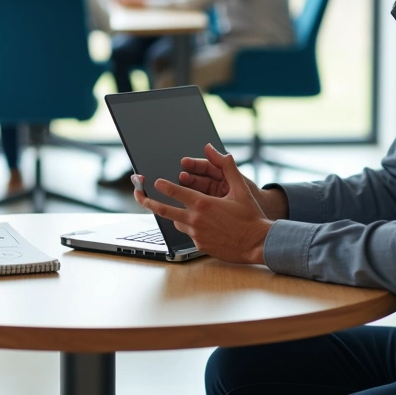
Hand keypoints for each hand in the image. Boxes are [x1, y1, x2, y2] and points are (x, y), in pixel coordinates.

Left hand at [134, 145, 273, 264]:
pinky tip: (198, 223)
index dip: (163, 186)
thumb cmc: (250, 216)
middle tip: (138, 195)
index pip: (175, 192)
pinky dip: (189, 226)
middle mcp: (195, 219)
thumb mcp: (241, 189)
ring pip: (176, 222)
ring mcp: (196, 233)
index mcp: (203, 203)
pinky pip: (188, 233)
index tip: (155, 182)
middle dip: (147, 201)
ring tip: (171, 208)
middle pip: (163, 210)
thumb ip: (228, 168)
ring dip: (173, 214)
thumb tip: (220, 151)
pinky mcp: (199, 244)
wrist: (257, 243)